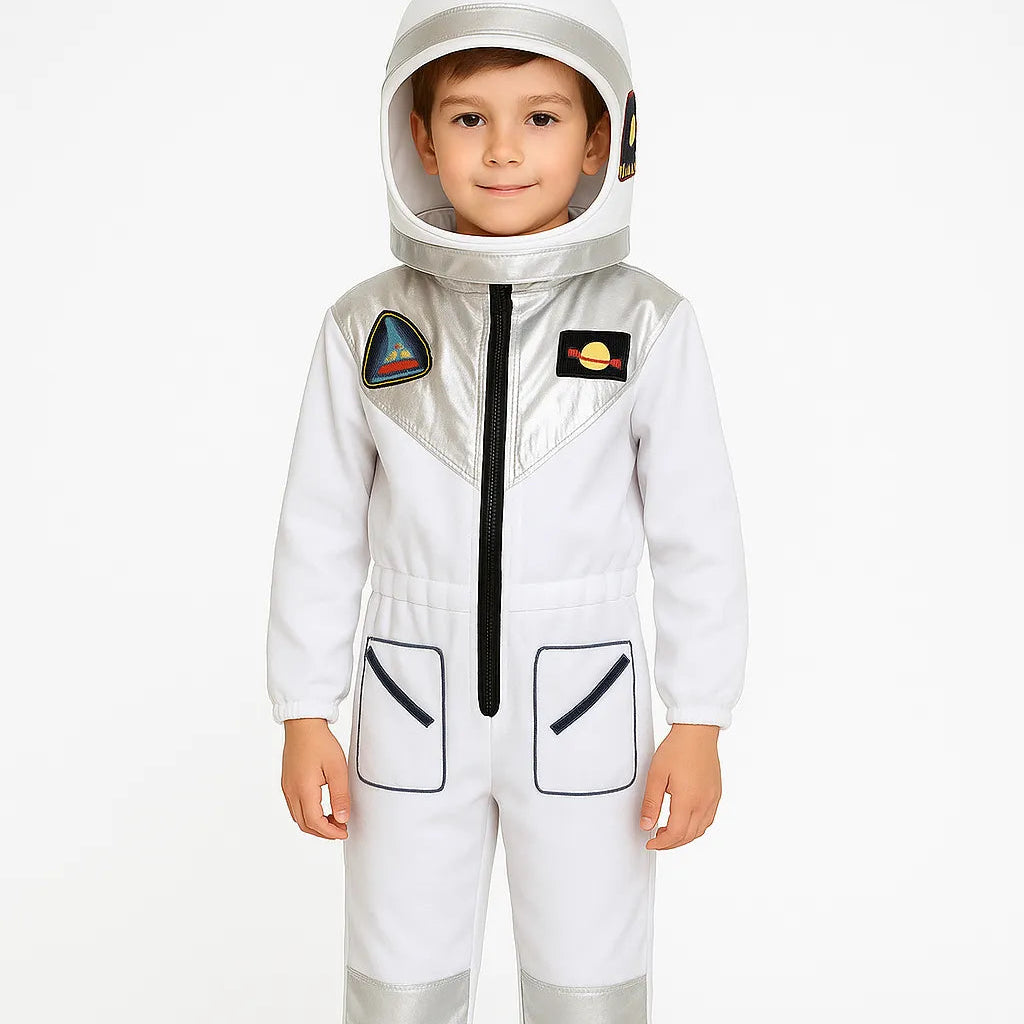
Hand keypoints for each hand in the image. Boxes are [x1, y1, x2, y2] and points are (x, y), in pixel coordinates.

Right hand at [281, 718, 350, 839]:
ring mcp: (287, 787)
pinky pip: (295, 807)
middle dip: (323, 832)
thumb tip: (343, 818)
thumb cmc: (320, 742)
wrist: (303, 724)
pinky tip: (321, 808)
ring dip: (315, 824)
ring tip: (334, 819)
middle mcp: (291, 791)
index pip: (315, 822)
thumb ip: (340, 795)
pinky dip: (308, 814)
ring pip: (298, 817)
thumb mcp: (337, 768)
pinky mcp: (287, 782)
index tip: (344, 832)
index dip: (330, 832)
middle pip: (304, 824)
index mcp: (303, 789)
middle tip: (340, 829)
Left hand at [639, 723, 721, 849]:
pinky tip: (685, 821)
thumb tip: (646, 825)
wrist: (697, 731)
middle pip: (688, 836)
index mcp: (688, 799)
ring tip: (668, 832)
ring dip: (684, 837)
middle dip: (671, 843)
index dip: (661, 844)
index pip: (675, 834)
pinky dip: (696, 827)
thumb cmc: (677, 748)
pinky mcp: (716, 793)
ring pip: (700, 830)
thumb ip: (651, 803)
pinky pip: (708, 819)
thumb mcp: (656, 774)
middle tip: (656, 840)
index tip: (650, 843)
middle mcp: (704, 802)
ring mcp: (712, 798)